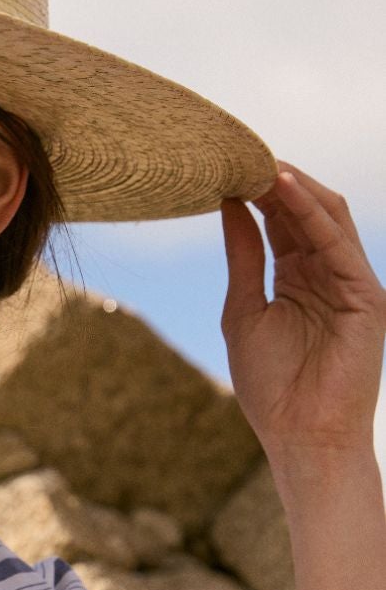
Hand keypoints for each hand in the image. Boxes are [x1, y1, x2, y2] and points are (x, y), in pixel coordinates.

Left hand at [220, 164, 385, 461]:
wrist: (302, 437)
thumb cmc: (272, 387)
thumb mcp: (244, 310)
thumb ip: (243, 258)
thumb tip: (228, 206)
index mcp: (299, 278)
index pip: (282, 221)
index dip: (256, 193)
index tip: (222, 166)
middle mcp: (328, 274)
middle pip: (306, 210)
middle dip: (274, 180)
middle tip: (238, 152)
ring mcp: (351, 282)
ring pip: (328, 215)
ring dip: (292, 186)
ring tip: (256, 160)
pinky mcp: (367, 294)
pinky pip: (338, 241)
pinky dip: (309, 210)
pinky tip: (281, 187)